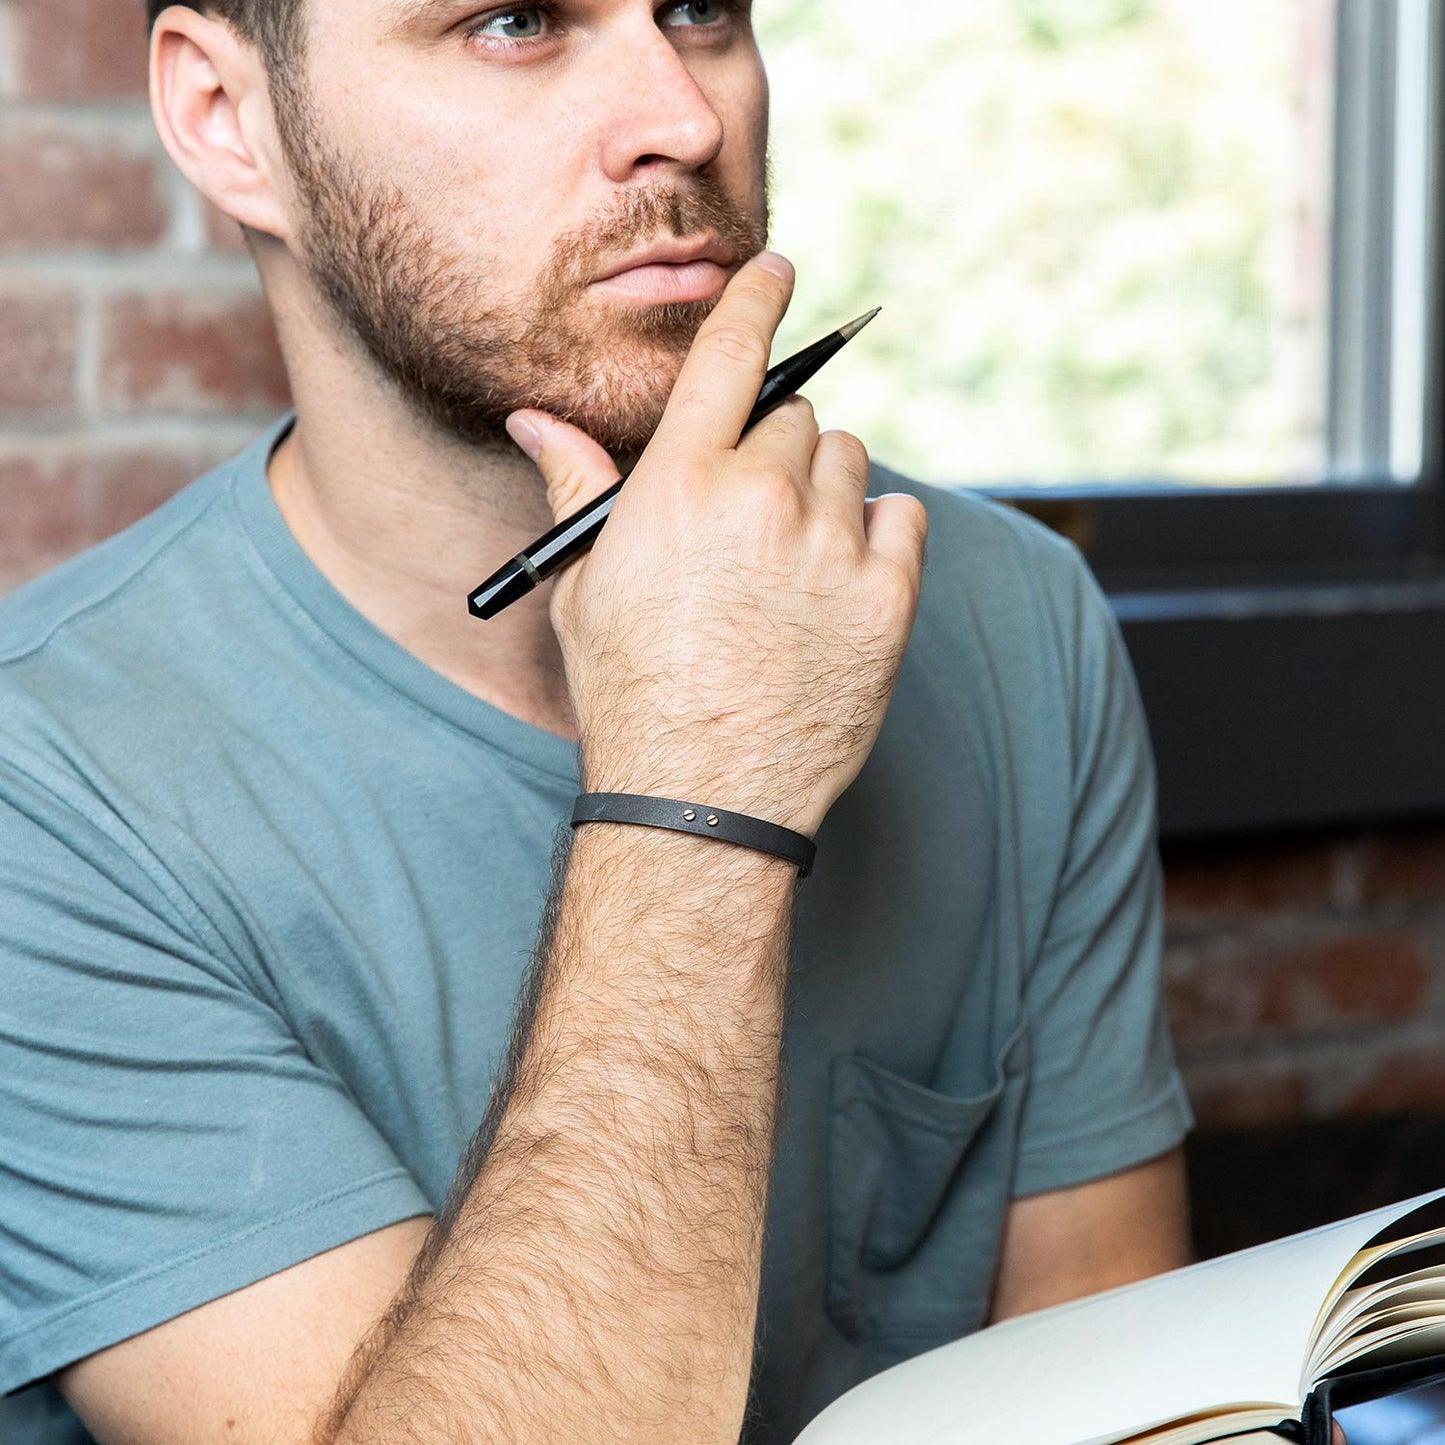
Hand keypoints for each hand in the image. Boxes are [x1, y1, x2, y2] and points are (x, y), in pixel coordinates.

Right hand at [509, 253, 928, 835]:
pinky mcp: (887, 599)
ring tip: (789, 558)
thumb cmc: (629, 693)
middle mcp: (760, 497)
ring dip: (824, 489)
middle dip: (775, 446)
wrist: (699, 797)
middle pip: (795, 414)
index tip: (780, 270)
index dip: (758, 298)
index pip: (731, 352)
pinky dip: (877, 535)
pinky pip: (901, 518)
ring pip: (849, 461)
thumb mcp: (587, 587)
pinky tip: (837, 581)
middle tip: (754, 509)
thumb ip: (577, 488)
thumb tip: (532, 420)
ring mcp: (830, 547)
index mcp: (680, 482)